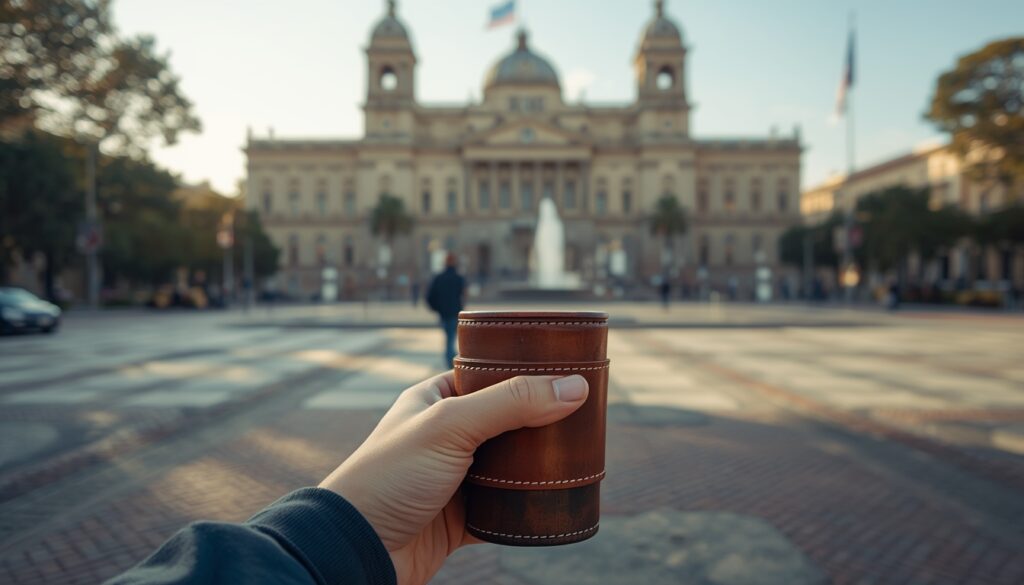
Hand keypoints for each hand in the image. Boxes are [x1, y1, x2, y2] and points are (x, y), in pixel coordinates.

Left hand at [320, 371, 589, 584]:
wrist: (358, 549)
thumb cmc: (389, 476)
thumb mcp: (451, 426)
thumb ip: (511, 402)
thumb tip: (574, 385)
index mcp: (435, 399)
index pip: (490, 376)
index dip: (526, 373)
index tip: (568, 371)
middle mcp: (446, 435)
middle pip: (508, 420)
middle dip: (542, 422)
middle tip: (585, 415)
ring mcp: (456, 477)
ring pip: (512, 465)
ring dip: (540, 465)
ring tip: (580, 454)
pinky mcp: (463, 517)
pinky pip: (507, 508)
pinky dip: (529, 505)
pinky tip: (557, 497)